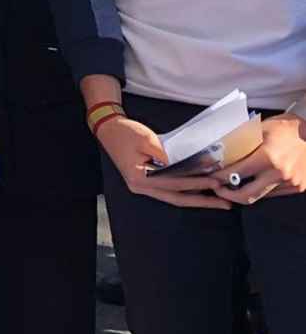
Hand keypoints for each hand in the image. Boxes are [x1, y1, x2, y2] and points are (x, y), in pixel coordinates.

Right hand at [96, 115, 230, 209]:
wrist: (107, 129)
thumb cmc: (124, 133)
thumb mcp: (146, 140)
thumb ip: (166, 155)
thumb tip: (187, 165)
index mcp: (139, 179)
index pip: (174, 184)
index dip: (196, 183)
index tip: (215, 182)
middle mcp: (141, 187)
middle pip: (177, 198)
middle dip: (202, 202)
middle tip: (225, 204)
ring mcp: (144, 186)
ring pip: (175, 197)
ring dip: (197, 199)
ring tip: (218, 200)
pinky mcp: (147, 181)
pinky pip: (171, 189)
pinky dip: (187, 190)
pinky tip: (200, 190)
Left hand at [213, 113, 305, 204]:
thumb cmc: (288, 128)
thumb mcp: (261, 128)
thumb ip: (240, 141)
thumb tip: (217, 150)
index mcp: (268, 157)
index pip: (235, 174)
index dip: (219, 177)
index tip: (210, 175)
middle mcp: (279, 174)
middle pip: (246, 195)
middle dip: (227, 194)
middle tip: (217, 188)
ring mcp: (290, 183)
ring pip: (260, 197)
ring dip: (244, 193)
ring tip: (232, 186)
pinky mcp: (297, 187)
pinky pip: (273, 194)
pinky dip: (260, 190)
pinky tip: (253, 182)